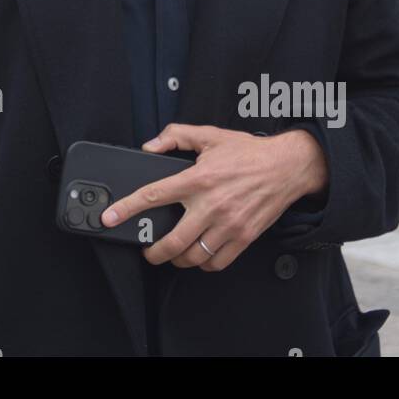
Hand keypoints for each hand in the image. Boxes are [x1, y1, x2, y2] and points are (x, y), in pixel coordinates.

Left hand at [100, 124, 327, 271]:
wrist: (287, 166)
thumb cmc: (248, 152)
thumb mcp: (209, 135)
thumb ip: (176, 136)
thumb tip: (150, 146)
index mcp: (198, 179)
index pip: (153, 195)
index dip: (127, 208)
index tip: (110, 218)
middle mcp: (211, 205)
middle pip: (172, 241)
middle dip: (153, 252)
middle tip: (147, 250)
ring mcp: (228, 225)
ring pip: (194, 256)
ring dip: (177, 259)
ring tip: (172, 253)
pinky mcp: (244, 237)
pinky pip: (217, 262)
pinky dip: (203, 263)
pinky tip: (199, 255)